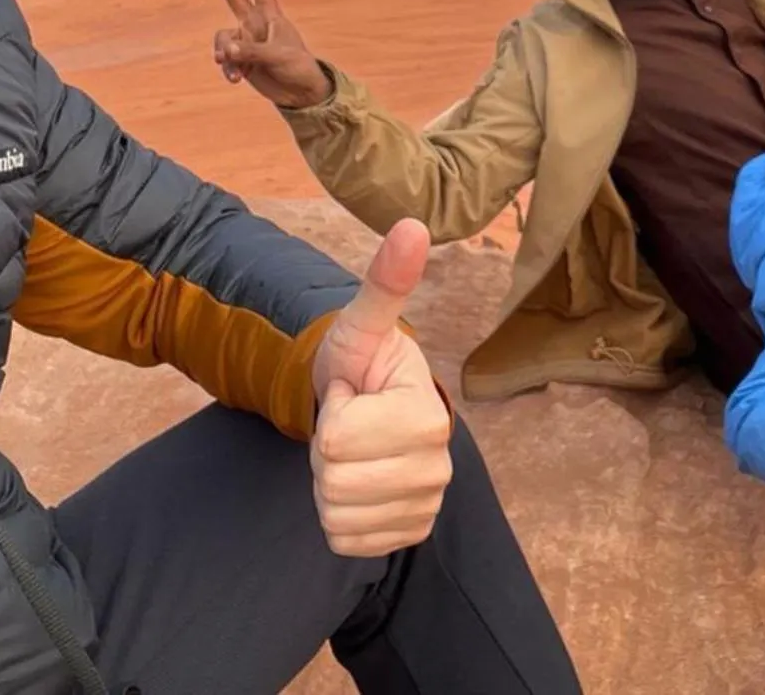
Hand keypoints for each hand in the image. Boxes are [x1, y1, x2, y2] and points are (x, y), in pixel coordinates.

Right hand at [206, 0, 334, 108]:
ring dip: (223, 53)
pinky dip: (228, 68)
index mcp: (270, 16)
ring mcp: (246, 41)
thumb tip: (225, 51)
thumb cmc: (297, 67)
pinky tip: (235, 78)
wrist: (299, 92)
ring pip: (223, 38)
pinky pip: (225, 59)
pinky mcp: (240, 60)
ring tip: (230, 67)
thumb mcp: (277, 56)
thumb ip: (250, 51)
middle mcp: (255, 24)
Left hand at [309, 219, 454, 557]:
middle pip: (334, 481)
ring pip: (336, 514)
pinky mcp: (408, 533)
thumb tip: (412, 225)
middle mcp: (438, 466)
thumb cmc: (361, 362)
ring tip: (352, 449)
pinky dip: (337, 517)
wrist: (367, 404)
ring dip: (328, 482)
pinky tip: (357, 482)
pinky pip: (345, 540)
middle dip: (326, 450)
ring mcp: (426, 504)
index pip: (338, 440)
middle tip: (349, 422)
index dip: (333, 412)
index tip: (354, 393)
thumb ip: (384, 282)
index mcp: (428, 416)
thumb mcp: (360, 324)